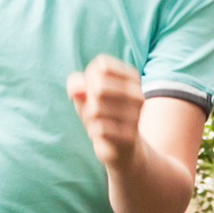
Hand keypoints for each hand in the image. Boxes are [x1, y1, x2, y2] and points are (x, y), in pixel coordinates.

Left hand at [67, 56, 146, 171]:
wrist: (121, 147)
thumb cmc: (101, 113)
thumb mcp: (86, 94)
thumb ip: (77, 84)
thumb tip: (75, 89)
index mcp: (132, 77)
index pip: (102, 65)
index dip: (89, 76)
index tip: (93, 88)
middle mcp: (137, 94)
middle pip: (98, 86)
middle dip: (88, 99)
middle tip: (94, 108)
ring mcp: (135, 115)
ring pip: (96, 109)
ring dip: (89, 117)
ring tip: (98, 121)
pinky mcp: (129, 136)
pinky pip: (98, 128)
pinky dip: (93, 131)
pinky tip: (101, 134)